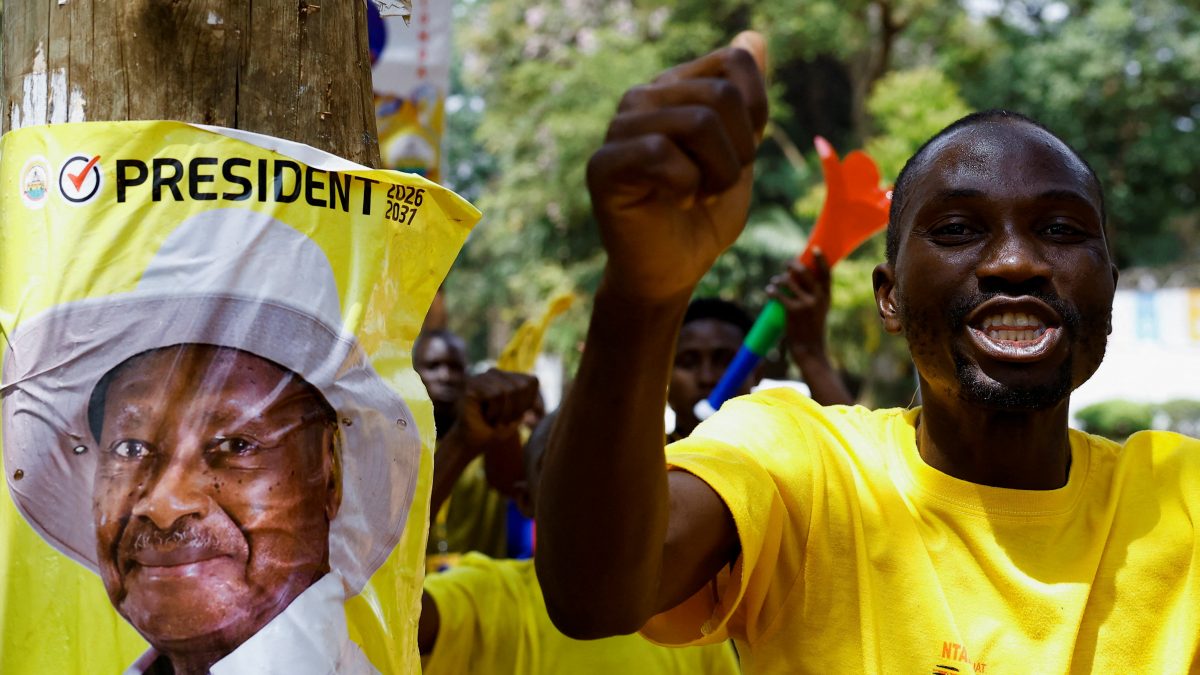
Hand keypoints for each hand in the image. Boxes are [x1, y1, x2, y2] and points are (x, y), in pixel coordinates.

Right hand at [451, 369, 540, 454]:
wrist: (473, 441)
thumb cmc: (496, 429)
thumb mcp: (520, 414)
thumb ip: (530, 401)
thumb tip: (539, 400)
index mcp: (508, 376)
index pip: (532, 381)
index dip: (527, 403)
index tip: (515, 415)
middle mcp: (495, 372)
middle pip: (521, 386)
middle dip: (515, 409)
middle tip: (503, 421)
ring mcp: (482, 376)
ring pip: (508, 390)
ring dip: (504, 413)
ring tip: (494, 419)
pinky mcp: (471, 383)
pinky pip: (495, 394)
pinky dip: (494, 411)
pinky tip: (484, 416)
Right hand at [587, 31, 768, 302]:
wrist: (672, 273)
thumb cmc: (704, 218)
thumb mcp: (739, 154)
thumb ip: (746, 101)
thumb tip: (752, 37)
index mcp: (676, 88)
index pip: (734, 62)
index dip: (756, 112)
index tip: (741, 153)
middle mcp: (644, 98)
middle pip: (721, 95)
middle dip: (738, 153)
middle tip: (716, 186)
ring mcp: (619, 128)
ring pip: (697, 122)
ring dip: (717, 175)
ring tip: (698, 197)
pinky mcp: (603, 165)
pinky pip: (662, 154)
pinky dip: (686, 187)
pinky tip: (676, 203)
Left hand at [767, 248, 832, 357]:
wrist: (811, 350)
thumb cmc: (813, 329)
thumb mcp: (820, 310)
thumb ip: (815, 295)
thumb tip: (799, 277)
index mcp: (827, 297)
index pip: (826, 273)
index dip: (820, 259)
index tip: (814, 248)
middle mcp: (818, 298)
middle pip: (804, 272)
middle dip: (793, 265)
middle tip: (787, 264)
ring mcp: (805, 304)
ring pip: (789, 282)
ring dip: (779, 279)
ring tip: (775, 281)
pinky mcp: (792, 311)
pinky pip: (778, 294)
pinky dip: (772, 290)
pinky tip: (769, 290)